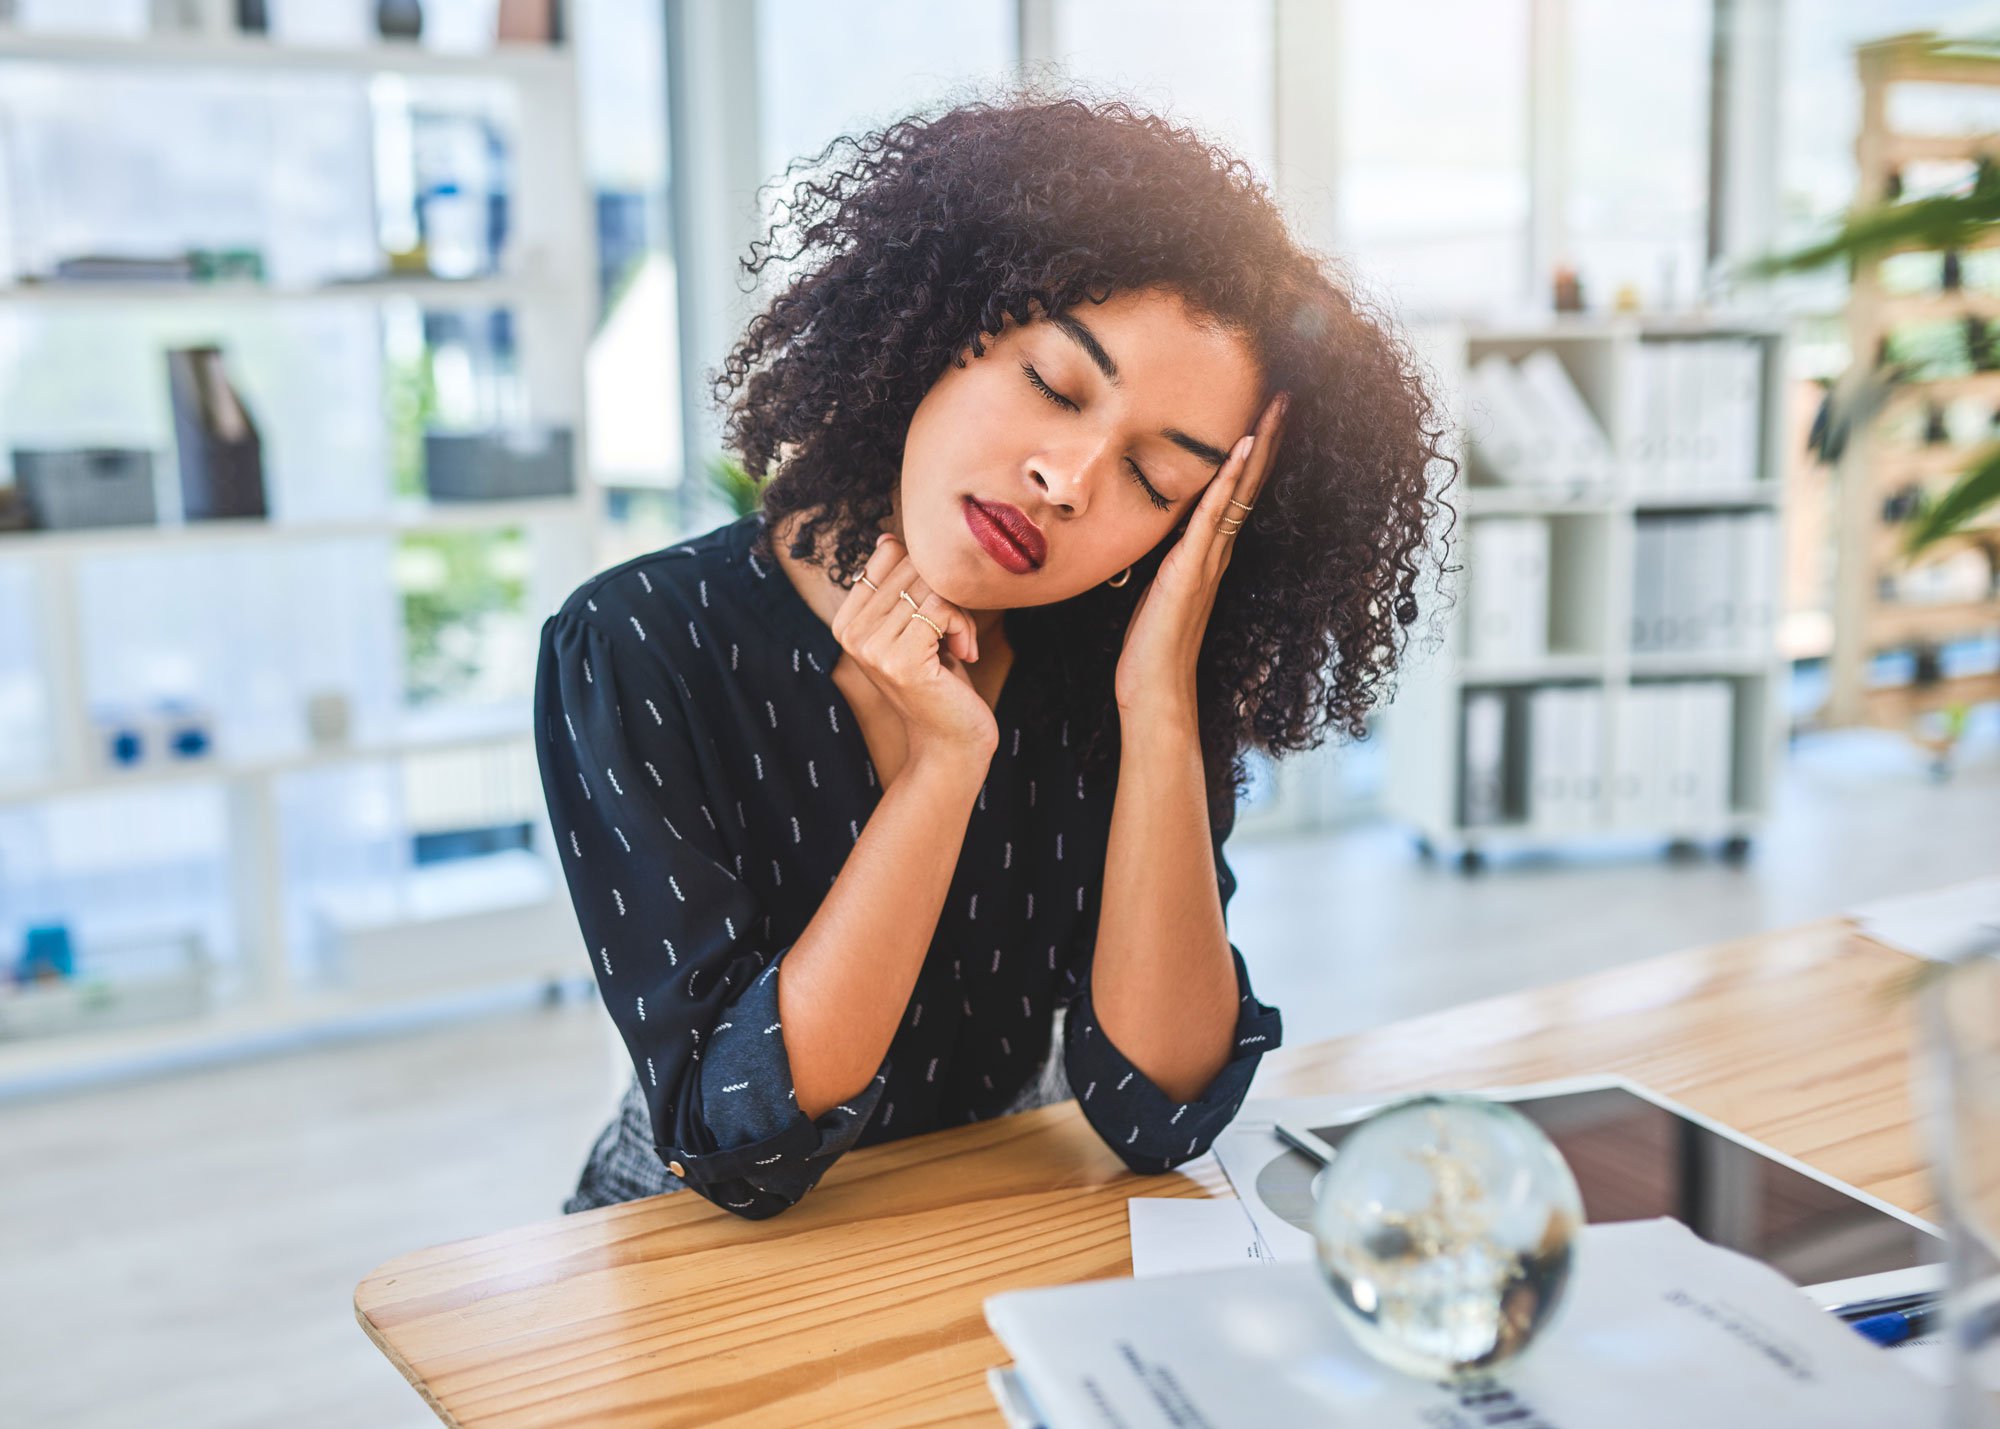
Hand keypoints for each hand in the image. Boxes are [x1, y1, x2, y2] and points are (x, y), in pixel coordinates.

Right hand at [831, 533, 998, 760]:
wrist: (949, 742)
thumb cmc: (939, 681)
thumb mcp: (914, 628)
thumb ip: (899, 589)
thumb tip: (888, 539)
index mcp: (846, 621)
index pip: (888, 554)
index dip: (926, 573)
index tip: (938, 611)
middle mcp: (850, 633)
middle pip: (912, 567)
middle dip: (947, 592)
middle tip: (957, 632)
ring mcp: (871, 648)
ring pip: (931, 586)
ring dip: (960, 613)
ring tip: (961, 644)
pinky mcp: (900, 661)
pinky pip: (942, 607)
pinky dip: (964, 625)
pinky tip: (966, 653)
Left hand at [1114, 391, 1290, 719]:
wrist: (1153, 689)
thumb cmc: (1150, 646)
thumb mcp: (1153, 588)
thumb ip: (1163, 560)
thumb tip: (1152, 531)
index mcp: (1207, 553)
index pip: (1235, 493)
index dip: (1250, 455)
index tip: (1262, 415)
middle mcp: (1216, 551)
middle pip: (1249, 483)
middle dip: (1267, 438)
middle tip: (1285, 395)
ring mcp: (1207, 558)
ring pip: (1240, 491)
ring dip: (1257, 446)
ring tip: (1275, 408)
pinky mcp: (1189, 568)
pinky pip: (1213, 515)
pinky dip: (1228, 480)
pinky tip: (1240, 449)